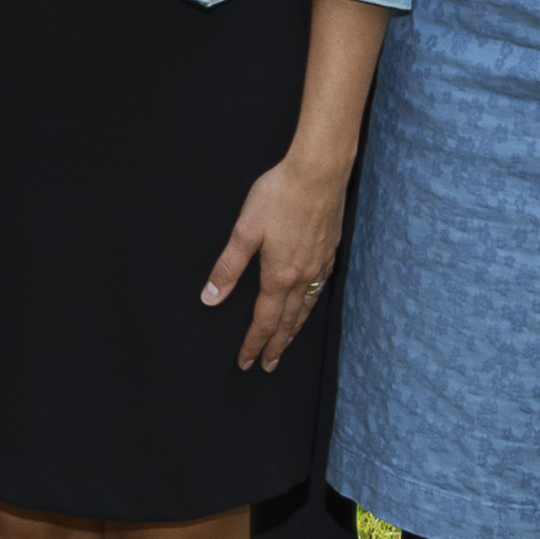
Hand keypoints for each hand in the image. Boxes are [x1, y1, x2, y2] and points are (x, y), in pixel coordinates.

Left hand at [198, 145, 353, 375]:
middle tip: (268, 366)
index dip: (254, 344)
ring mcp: (319, 265)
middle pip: (288, 322)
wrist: (319, 172)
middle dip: (276, 346)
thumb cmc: (279, 196)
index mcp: (279, 276)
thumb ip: (228, 267)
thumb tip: (210, 299)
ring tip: (287, 343)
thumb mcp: (245, 230)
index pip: (264, 321)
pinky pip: (319, 289)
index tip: (247, 363)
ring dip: (294, 330)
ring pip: (306, 308)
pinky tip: (308, 303)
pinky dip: (310, 306)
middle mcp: (302, 277)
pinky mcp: (330, 251)